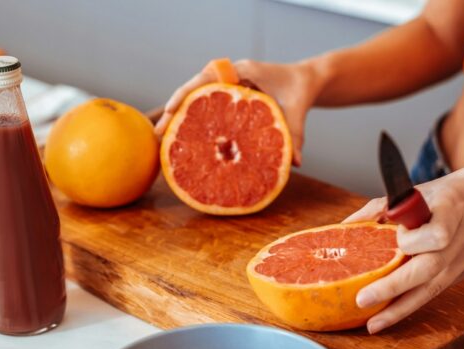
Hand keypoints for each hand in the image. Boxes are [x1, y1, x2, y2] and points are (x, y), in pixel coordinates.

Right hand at [155, 59, 320, 165]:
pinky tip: (185, 143)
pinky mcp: (228, 100)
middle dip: (175, 110)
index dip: (187, 92)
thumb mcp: (298, 111)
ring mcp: (227, 88)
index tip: (170, 108)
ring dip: (181, 118)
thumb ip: (295, 135)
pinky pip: (208, 109)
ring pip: (197, 100)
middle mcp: (231, 77)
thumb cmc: (300, 90)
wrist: (305, 81)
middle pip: (195, 90)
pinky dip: (195, 123)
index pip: (208, 76)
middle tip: (157, 134)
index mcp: (244, 70)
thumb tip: (295, 163)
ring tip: (162, 141)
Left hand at [344, 160, 463, 333]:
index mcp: (452, 211)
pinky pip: (436, 291)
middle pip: (427, 270)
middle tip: (362, 299)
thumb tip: (349, 224)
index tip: (397, 236)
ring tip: (373, 325)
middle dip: (392, 287)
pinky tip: (391, 315)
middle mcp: (459, 241)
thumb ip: (387, 205)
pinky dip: (412, 304)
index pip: (434, 234)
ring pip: (431, 289)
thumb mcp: (428, 187)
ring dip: (400, 309)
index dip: (413, 238)